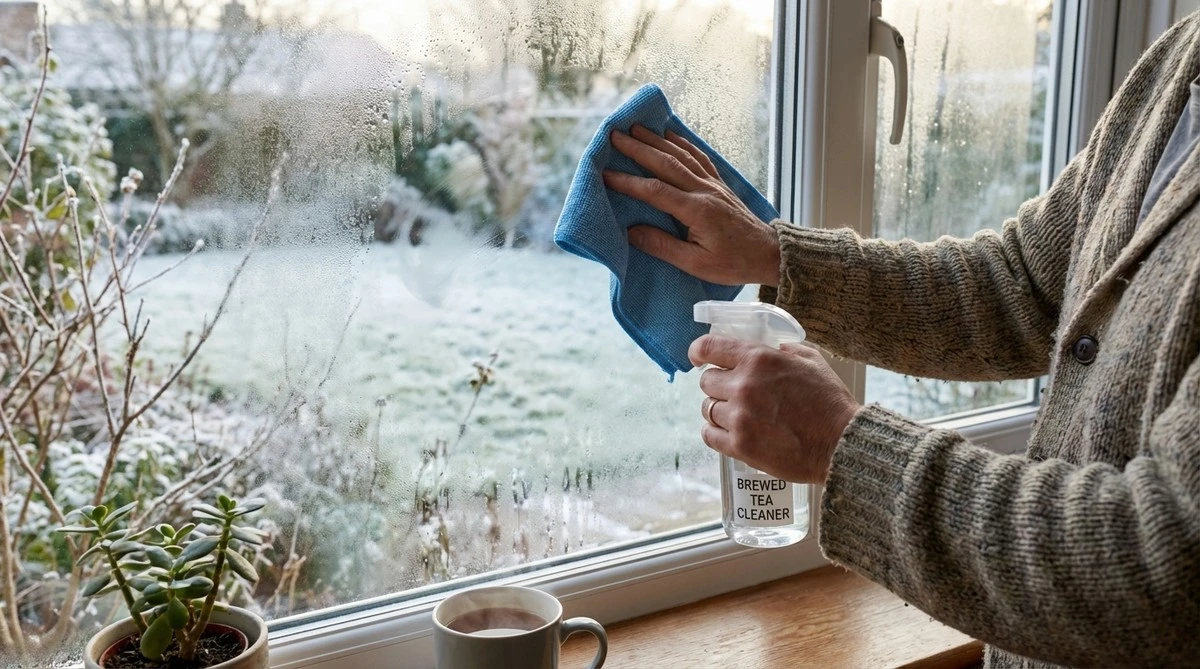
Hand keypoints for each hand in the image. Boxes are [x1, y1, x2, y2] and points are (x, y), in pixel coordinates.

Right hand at [603, 125, 780, 286]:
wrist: (768, 254)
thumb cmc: (733, 263)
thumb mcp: (697, 264)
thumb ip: (663, 247)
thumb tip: (631, 232)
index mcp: (697, 211)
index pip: (655, 191)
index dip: (628, 182)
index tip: (606, 175)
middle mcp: (704, 190)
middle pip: (666, 163)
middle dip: (638, 148)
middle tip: (614, 136)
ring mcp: (713, 184)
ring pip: (681, 155)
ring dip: (656, 140)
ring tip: (635, 129)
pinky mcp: (719, 184)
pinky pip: (698, 156)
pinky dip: (682, 143)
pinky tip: (670, 135)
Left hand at [690, 335, 860, 483]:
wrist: (841, 444)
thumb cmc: (830, 403)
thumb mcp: (812, 361)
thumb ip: (786, 350)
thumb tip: (772, 348)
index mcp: (757, 359)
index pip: (708, 347)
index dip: (698, 352)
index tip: (698, 358)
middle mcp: (743, 385)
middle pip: (706, 381)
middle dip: (719, 385)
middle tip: (736, 393)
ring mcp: (739, 417)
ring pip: (708, 409)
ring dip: (720, 410)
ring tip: (741, 416)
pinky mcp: (739, 446)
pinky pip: (709, 435)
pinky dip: (716, 433)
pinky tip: (730, 432)